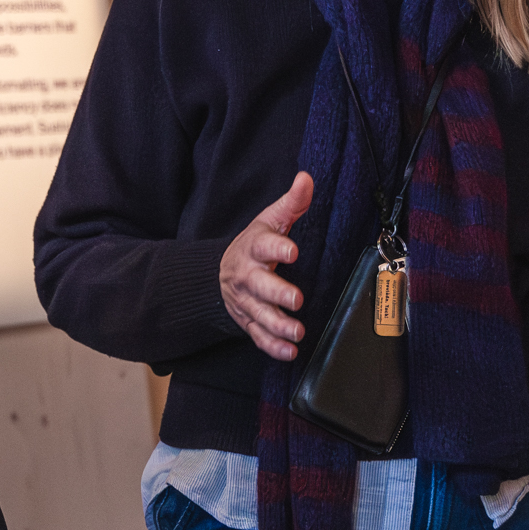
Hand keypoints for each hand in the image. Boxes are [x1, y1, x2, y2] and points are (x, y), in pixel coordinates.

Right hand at [222, 173, 312, 361]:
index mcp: (254, 247)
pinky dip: (272, 346)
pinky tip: (289, 351)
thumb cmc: (255, 244)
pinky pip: (257, 336)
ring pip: (258, 314)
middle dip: (277, 293)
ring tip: (297, 332)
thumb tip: (306, 178)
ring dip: (277, 324)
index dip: (277, 248)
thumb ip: (292, 203)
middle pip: (259, 285)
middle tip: (297, 300)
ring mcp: (245, 300)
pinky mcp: (247, 320)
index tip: (292, 251)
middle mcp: (247, 275)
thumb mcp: (270, 220)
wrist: (222, 270)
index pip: (264, 245)